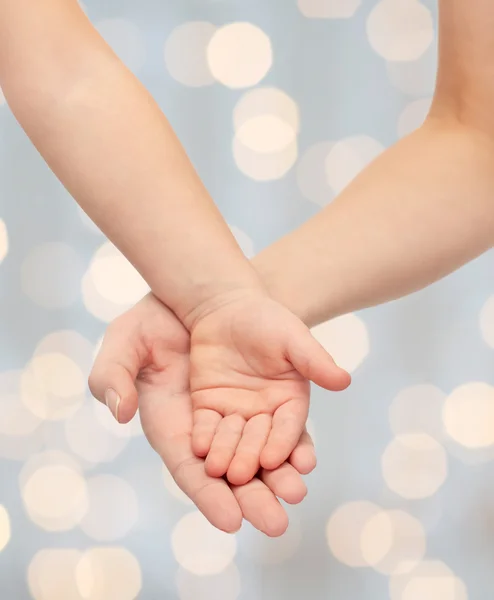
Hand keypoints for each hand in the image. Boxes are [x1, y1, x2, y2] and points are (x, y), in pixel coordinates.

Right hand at [89, 294, 318, 535]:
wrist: (195, 292)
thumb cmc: (153, 319)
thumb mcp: (124, 340)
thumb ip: (112, 376)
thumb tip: (120, 413)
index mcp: (171, 424)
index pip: (189, 469)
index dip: (208, 495)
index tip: (231, 520)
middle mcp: (206, 427)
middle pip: (230, 473)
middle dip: (252, 497)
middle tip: (275, 522)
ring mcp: (236, 412)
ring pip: (259, 453)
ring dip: (277, 474)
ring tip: (296, 490)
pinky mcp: (263, 395)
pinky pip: (279, 425)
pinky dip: (291, 442)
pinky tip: (305, 456)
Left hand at [188, 291, 350, 485]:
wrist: (227, 308)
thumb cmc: (267, 320)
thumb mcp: (293, 337)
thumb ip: (314, 360)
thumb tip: (344, 380)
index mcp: (290, 400)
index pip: (288, 426)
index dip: (283, 443)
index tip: (275, 460)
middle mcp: (264, 413)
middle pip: (260, 441)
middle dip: (252, 459)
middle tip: (243, 477)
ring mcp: (235, 412)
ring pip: (232, 439)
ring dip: (226, 455)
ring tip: (219, 471)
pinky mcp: (208, 406)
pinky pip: (205, 426)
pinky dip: (203, 438)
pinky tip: (198, 449)